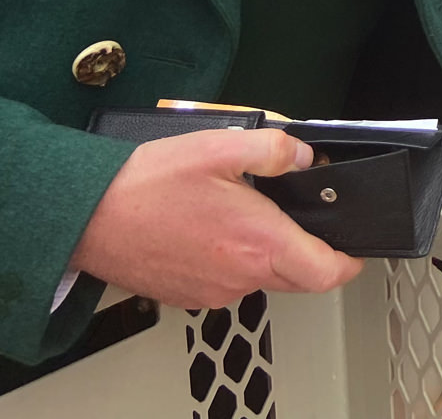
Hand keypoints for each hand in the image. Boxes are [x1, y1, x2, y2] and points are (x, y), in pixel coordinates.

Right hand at [72, 129, 363, 309]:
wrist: (85, 217)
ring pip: (261, 277)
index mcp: (258, 244)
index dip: (348, 261)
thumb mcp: (222, 146)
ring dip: (265, 252)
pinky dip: (232, 259)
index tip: (356, 248)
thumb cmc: (147, 184)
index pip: (326, 273)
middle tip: (304, 219)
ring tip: (246, 212)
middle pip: (298, 278)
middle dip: (311, 253)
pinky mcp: (187, 295)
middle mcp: (239, 277)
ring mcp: (211, 292)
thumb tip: (305, 156)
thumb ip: (275, 149)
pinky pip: (228, 281)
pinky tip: (213, 228)